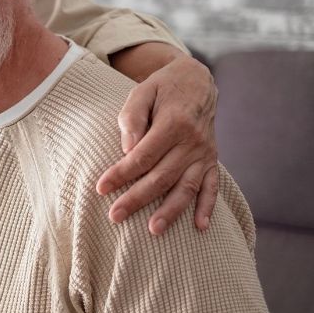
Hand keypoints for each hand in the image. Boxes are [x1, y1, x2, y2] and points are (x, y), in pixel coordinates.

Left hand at [96, 54, 218, 234]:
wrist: (196, 82)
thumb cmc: (161, 89)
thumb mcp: (141, 92)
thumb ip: (131, 118)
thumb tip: (127, 149)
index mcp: (174, 123)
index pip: (143, 156)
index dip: (121, 174)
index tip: (101, 189)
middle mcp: (192, 141)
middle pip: (162, 176)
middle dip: (137, 198)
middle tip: (115, 216)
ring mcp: (204, 153)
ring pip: (187, 187)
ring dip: (171, 210)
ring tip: (153, 230)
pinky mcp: (211, 161)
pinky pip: (212, 186)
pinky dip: (207, 207)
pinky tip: (200, 227)